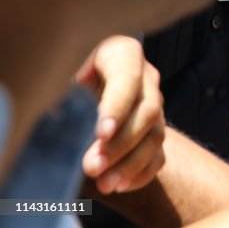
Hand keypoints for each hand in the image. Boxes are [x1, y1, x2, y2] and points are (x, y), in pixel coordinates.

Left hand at [75, 36, 165, 193]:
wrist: (73, 94)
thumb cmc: (61, 83)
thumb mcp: (60, 81)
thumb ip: (66, 97)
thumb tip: (63, 121)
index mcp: (121, 53)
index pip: (128, 76)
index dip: (117, 106)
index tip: (100, 133)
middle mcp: (145, 76)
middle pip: (148, 110)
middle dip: (121, 143)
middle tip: (92, 167)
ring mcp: (154, 104)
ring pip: (156, 134)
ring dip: (130, 163)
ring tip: (103, 184)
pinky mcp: (155, 130)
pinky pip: (158, 154)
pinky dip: (140, 173)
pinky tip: (119, 185)